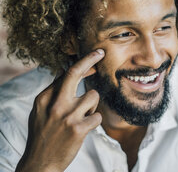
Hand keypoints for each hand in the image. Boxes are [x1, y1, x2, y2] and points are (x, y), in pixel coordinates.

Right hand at [16, 49, 104, 171]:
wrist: (40, 163)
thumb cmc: (43, 135)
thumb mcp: (41, 111)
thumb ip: (54, 92)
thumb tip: (66, 72)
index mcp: (44, 98)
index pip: (65, 74)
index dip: (83, 65)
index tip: (93, 59)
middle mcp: (55, 104)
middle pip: (74, 73)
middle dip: (89, 59)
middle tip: (101, 52)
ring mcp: (67, 116)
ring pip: (93, 96)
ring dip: (93, 106)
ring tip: (83, 116)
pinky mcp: (78, 128)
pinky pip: (98, 116)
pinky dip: (95, 121)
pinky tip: (85, 127)